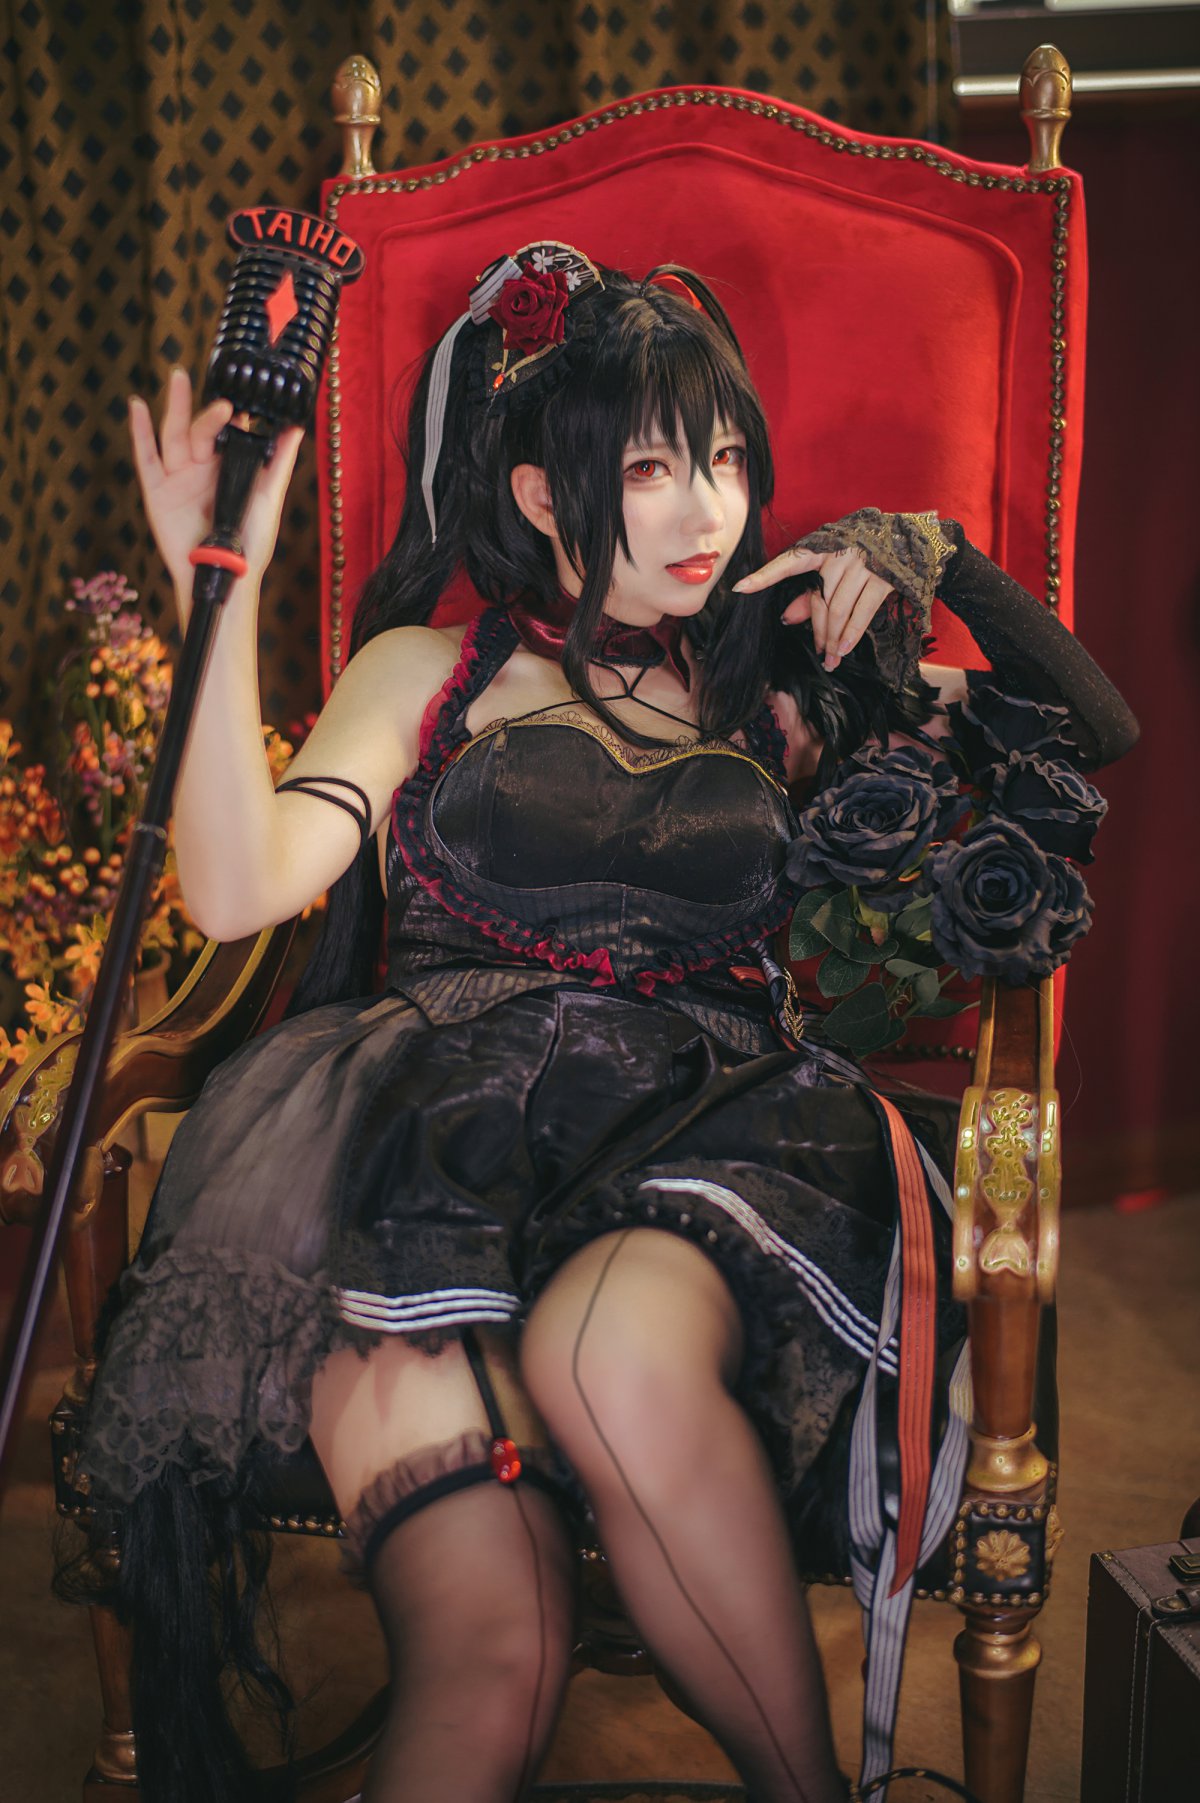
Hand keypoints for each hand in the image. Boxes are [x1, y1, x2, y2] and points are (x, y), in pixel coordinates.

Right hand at [128, 367, 302, 601]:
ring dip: (174, 406)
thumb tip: (296, 428)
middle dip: (204, 408)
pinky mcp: (157, 492)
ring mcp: (178, 477)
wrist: (227, 576)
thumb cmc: (250, 543)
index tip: (238, 394)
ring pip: (174, 435)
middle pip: (199, 428)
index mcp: (226, 466)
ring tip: (178, 378)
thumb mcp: (268, 498)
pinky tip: (137, 407)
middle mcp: (200, 467)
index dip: (229, 413)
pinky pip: (147, 458)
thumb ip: (279, 462)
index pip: (225, 431)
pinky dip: (140, 432)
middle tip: (212, 388)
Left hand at [732, 542, 894, 671]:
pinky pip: (862, 612)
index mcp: (822, 547)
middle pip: (819, 600)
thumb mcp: (837, 566)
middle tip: (817, 653)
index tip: (740, 587)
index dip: (764, 576)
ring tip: (830, 659)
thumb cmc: (866, 554)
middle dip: (816, 631)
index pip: (788, 562)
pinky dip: (851, 633)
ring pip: (838, 610)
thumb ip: (813, 591)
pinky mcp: (883, 577)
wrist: (910, 539)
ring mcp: (862, 564)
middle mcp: (839, 553)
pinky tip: (843, 648)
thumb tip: (788, 618)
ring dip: (832, 639)